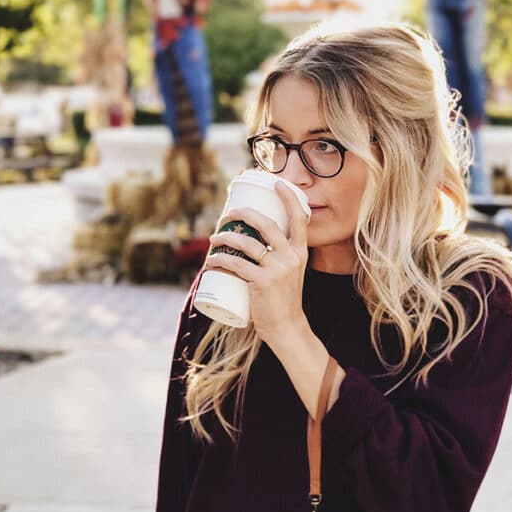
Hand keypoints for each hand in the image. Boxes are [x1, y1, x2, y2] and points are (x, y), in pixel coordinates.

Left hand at [203, 183, 309, 345]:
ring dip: (226, 237)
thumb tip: (252, 243)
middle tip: (229, 212)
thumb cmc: (284, 301)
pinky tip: (210, 260)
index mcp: (300, 252)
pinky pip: (236, 264)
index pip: (299, 218)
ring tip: (213, 238)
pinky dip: (219, 260)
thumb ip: (279, 258)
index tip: (277, 183)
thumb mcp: (289, 274)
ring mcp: (277, 269)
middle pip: (267, 224)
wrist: (288, 328)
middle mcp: (291, 257)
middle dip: (245, 213)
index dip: (288, 198)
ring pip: (247, 243)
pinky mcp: (262, 282)